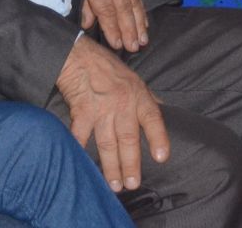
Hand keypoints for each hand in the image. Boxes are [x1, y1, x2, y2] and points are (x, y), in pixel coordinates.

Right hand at [54, 36, 169, 192]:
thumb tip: (163, 112)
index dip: (158, 138)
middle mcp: (122, 104)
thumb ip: (147, 99)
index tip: (161, 158)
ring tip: (115, 185)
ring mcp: (101, 109)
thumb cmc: (107, 67)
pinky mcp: (82, 111)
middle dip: (131, 164)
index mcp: (138, 96)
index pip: (153, 119)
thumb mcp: (134, 79)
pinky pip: (81, 134)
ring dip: (111, 166)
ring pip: (107, 143)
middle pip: (128, 139)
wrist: (78, 56)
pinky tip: (81, 163)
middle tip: (132, 184)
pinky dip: (80, 149)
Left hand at [78, 0, 148, 51]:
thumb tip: (89, 25)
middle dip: (130, 29)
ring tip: (143, 40)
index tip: (118, 44)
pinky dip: (141, 10)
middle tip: (134, 47)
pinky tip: (144, 24)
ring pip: (133, 1)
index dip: (113, 28)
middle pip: (123, 8)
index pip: (106, 10)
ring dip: (139, 22)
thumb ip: (83, 7)